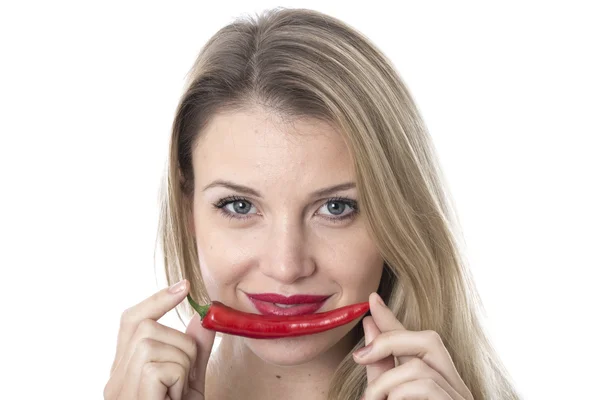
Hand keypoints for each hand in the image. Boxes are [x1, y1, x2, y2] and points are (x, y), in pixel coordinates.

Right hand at [104, 279, 215, 399]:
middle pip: (145, 327)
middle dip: (180, 343)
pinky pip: (158, 369)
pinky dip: (179, 381)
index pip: (131, 321)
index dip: (157, 300)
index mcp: (126, 371)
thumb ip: (194, 352)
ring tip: (181, 392)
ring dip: (182, 364)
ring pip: (152, 343)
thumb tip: (202, 317)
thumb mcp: (190, 381)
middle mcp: (115, 379)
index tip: (184, 286)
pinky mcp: (131, 398)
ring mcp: (119, 390)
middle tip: (189, 376)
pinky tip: (175, 399)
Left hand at [352, 293, 473, 399]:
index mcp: (443, 383)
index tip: (373, 300)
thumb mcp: (386, 394)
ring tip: (370, 399)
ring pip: (421, 367)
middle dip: (390, 341)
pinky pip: (426, 386)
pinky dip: (398, 393)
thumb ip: (380, 366)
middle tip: (359, 357)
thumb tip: (370, 323)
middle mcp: (457, 388)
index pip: (421, 341)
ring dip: (385, 381)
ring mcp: (459, 399)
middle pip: (431, 340)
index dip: (395, 320)